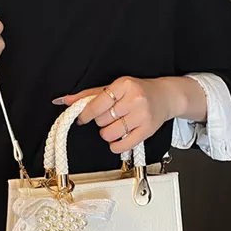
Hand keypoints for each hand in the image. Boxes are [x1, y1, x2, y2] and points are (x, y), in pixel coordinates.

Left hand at [52, 75, 204, 153]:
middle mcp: (135, 99)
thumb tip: (64, 101)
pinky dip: (115, 146)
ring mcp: (142, 116)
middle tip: (110, 117)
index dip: (85, 113)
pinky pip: (122, 146)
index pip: (97, 103)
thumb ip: (89, 95)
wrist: (165, 97)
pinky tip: (119, 138)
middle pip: (102, 120)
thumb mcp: (114, 87)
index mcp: (124, 84)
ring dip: (107, 133)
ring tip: (116, 126)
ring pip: (109, 134)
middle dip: (101, 121)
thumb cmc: (138, 91)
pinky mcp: (147, 131)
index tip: (83, 117)